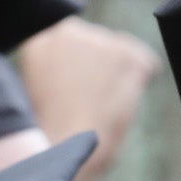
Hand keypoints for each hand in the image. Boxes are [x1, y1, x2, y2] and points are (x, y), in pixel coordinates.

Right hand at [14, 17, 158, 180]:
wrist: (60, 150)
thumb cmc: (44, 134)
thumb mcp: (35, 90)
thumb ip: (57, 67)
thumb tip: (86, 65)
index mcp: (39, 39)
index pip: (66, 42)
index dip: (69, 69)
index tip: (64, 91)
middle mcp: (68, 31)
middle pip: (94, 43)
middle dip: (94, 67)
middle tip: (81, 102)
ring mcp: (99, 40)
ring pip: (119, 52)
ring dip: (114, 76)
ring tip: (96, 107)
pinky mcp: (127, 54)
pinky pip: (145, 63)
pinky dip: (138, 83)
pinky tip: (116, 104)